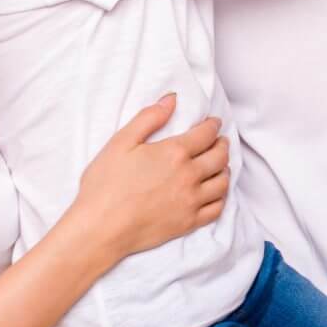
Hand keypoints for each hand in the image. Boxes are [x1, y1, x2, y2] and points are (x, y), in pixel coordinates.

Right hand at [74, 94, 227, 257]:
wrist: (101, 227)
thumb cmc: (105, 184)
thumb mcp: (121, 142)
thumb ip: (149, 118)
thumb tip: (172, 99)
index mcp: (174, 153)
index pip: (206, 134)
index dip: (213, 125)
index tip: (214, 123)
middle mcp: (189, 176)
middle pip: (219, 157)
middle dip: (223, 145)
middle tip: (221, 141)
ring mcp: (191, 201)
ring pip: (222, 183)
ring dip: (225, 170)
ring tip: (221, 166)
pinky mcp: (189, 223)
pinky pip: (217, 209)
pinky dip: (221, 197)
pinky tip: (216, 193)